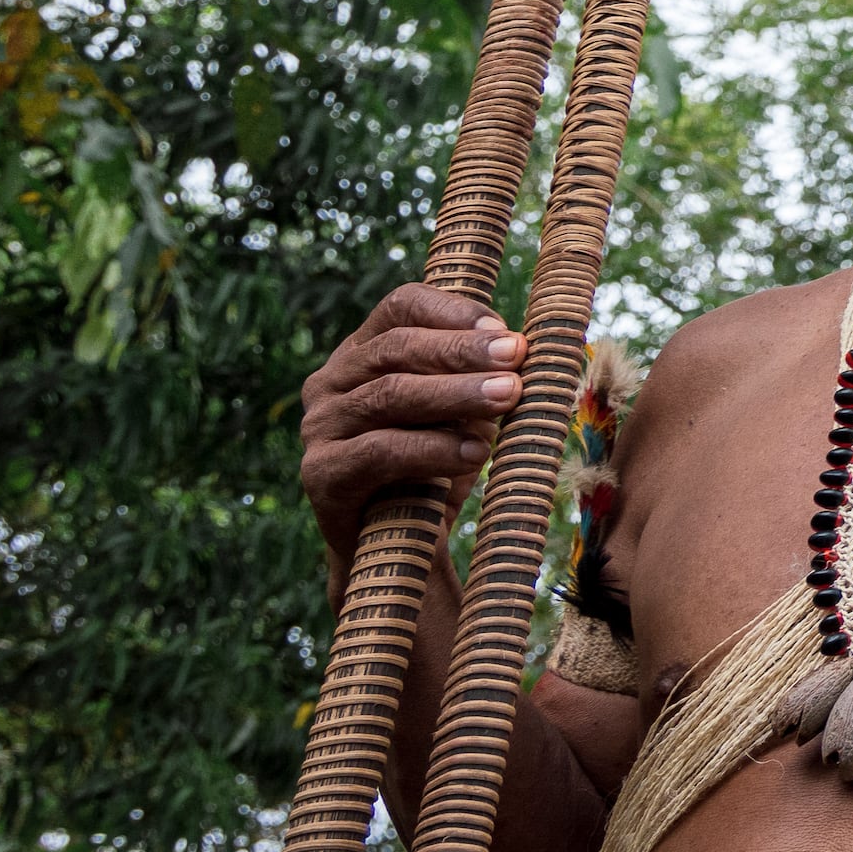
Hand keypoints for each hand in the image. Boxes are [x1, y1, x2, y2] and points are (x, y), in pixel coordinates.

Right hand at [301, 283, 521, 563]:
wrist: (396, 545)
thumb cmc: (435, 464)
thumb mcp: (463, 412)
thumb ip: (485, 377)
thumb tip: (533, 349)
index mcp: (361, 351)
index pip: (399, 306)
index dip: (452, 311)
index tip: (504, 329)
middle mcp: (330, 381)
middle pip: (395, 347)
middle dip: (461, 351)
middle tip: (516, 357)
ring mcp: (319, 425)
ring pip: (389, 394)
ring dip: (456, 394)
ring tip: (508, 396)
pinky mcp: (321, 473)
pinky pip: (379, 450)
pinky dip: (434, 448)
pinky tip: (478, 453)